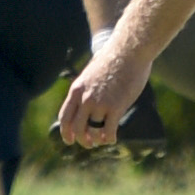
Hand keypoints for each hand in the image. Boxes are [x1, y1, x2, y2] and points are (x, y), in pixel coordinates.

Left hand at [55, 31, 150, 150]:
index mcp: (77, 89)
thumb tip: (86, 99)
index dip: (66, 132)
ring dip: (97, 140)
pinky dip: (109, 138)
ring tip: (103, 140)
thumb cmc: (113, 58)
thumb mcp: (91, 73)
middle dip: (82, 140)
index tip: (70, 140)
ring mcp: (100, 104)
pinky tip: (112, 138)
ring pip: (93, 132)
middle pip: (78, 129)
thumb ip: (87, 88)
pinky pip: (109, 131)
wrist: (129, 50)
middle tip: (89, 144)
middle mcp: (85, 99)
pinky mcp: (116, 107)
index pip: (65, 117)